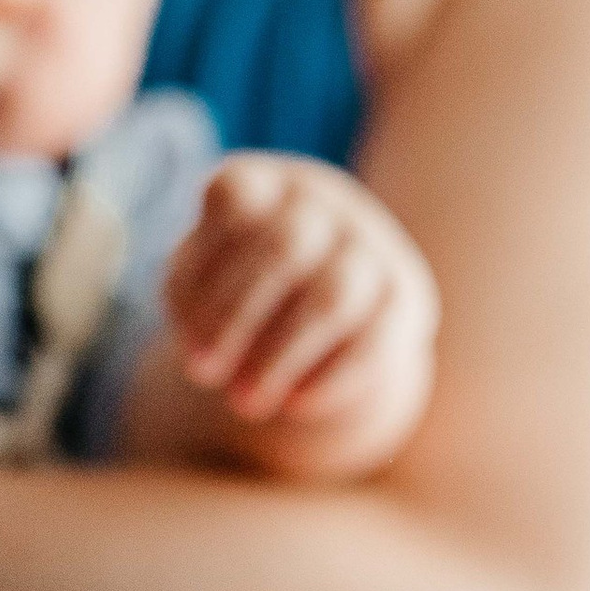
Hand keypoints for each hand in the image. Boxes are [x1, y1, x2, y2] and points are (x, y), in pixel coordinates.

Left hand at [162, 155, 440, 473]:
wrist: (322, 329)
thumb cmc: (239, 295)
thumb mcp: (200, 288)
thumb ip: (193, 304)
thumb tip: (207, 355)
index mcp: (269, 185)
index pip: (234, 195)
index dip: (201, 263)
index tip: (181, 328)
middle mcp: (328, 204)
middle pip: (286, 245)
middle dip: (234, 317)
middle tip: (202, 376)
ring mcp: (375, 248)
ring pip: (334, 296)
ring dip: (279, 356)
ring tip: (243, 403)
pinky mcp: (408, 302)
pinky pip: (374, 342)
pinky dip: (328, 380)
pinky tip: (294, 405)